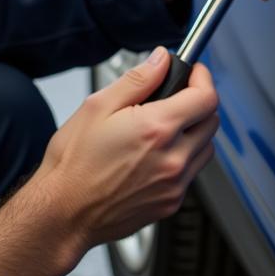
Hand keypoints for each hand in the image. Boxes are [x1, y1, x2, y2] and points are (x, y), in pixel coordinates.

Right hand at [32, 46, 218, 249]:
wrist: (62, 214)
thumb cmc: (73, 164)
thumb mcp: (98, 106)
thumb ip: (138, 79)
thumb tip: (161, 60)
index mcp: (157, 129)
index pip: (206, 97)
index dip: (203, 78)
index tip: (194, 73)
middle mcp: (172, 159)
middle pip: (212, 121)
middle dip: (200, 102)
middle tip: (179, 96)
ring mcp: (174, 185)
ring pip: (206, 148)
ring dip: (195, 132)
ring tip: (166, 127)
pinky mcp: (170, 204)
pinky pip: (192, 173)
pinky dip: (184, 158)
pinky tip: (157, 154)